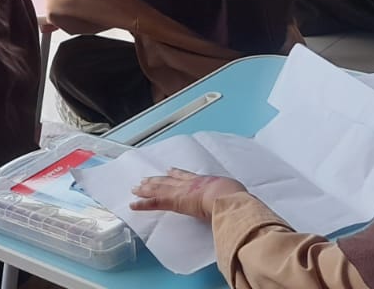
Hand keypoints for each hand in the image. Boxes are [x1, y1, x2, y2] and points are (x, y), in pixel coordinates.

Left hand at [131, 168, 246, 220]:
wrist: (227, 197)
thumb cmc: (234, 197)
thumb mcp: (234, 195)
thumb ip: (232, 199)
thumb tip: (240, 204)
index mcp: (204, 182)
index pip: (187, 177)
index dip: (177, 174)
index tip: (170, 170)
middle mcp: (190, 184)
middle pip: (169, 181)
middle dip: (157, 180)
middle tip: (145, 179)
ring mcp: (181, 191)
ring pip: (159, 188)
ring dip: (146, 188)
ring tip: (136, 188)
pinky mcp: (175, 201)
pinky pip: (155, 203)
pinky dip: (143, 203)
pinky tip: (133, 204)